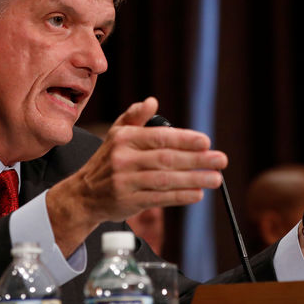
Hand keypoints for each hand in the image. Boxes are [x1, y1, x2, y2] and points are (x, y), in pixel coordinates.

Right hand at [47, 97, 226, 255]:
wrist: (83, 195)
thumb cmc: (107, 161)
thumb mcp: (116, 134)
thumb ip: (135, 116)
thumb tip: (152, 101)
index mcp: (124, 139)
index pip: (159, 137)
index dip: (184, 139)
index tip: (206, 142)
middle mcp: (123, 159)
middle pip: (166, 159)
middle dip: (197, 160)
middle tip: (220, 160)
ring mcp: (125, 181)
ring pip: (165, 180)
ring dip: (194, 179)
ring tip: (215, 179)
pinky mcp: (128, 201)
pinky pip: (159, 199)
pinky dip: (180, 197)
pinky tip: (198, 194)